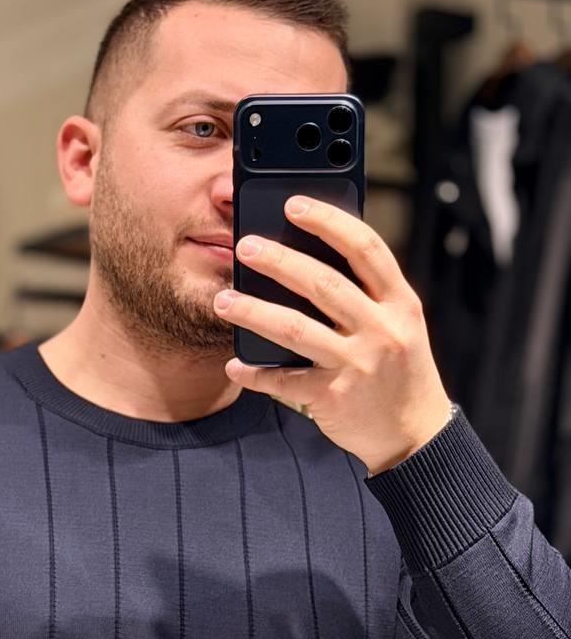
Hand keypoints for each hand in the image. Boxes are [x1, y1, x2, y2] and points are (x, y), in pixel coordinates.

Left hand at [212, 195, 452, 475]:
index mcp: (400, 303)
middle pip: (323, 284)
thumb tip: (308, 258)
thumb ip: (367, 294)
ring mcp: (358, 365)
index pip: (365, 249)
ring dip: (254, 312)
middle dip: (279, 262)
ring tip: (223, 300)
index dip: (328, 221)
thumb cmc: (397, 371)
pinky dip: (256, 374)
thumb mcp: (399, 325)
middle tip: (243, 246)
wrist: (414, 434)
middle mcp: (382, 330)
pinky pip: (285, 381)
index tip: (294, 204)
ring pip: (296, 329)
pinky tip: (234, 365)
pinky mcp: (334, 398)